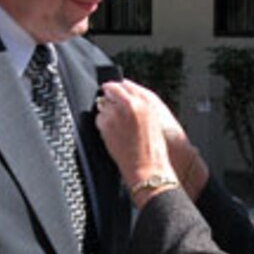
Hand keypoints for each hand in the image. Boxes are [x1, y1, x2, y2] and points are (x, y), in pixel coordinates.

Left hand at [96, 80, 208, 202]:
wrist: (148, 168)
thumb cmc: (153, 150)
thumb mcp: (154, 121)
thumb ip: (141, 107)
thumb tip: (126, 98)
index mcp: (146, 102)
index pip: (126, 85)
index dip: (119, 88)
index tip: (114, 90)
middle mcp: (131, 105)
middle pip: (112, 89)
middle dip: (109, 95)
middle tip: (107, 100)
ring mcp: (117, 114)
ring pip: (103, 104)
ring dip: (106, 111)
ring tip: (116, 126)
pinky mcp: (106, 125)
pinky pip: (99, 118)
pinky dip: (102, 124)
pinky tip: (112, 134)